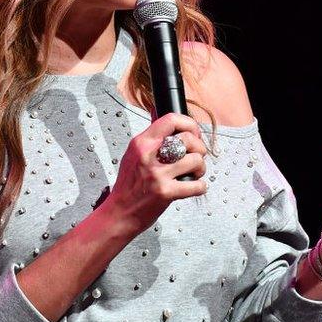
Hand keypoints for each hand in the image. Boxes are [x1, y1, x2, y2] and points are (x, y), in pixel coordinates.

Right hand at [101, 113, 208, 236]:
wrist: (119, 212)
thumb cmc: (129, 184)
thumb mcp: (134, 153)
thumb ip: (150, 134)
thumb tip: (156, 109)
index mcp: (142, 142)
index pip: (171, 119)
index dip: (189, 124)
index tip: (193, 134)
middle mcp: (149, 156)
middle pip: (188, 139)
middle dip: (200, 148)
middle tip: (197, 156)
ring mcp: (157, 174)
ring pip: (195, 160)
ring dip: (201, 168)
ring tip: (195, 173)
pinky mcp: (165, 192)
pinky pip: (196, 185)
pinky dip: (200, 186)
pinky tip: (194, 186)